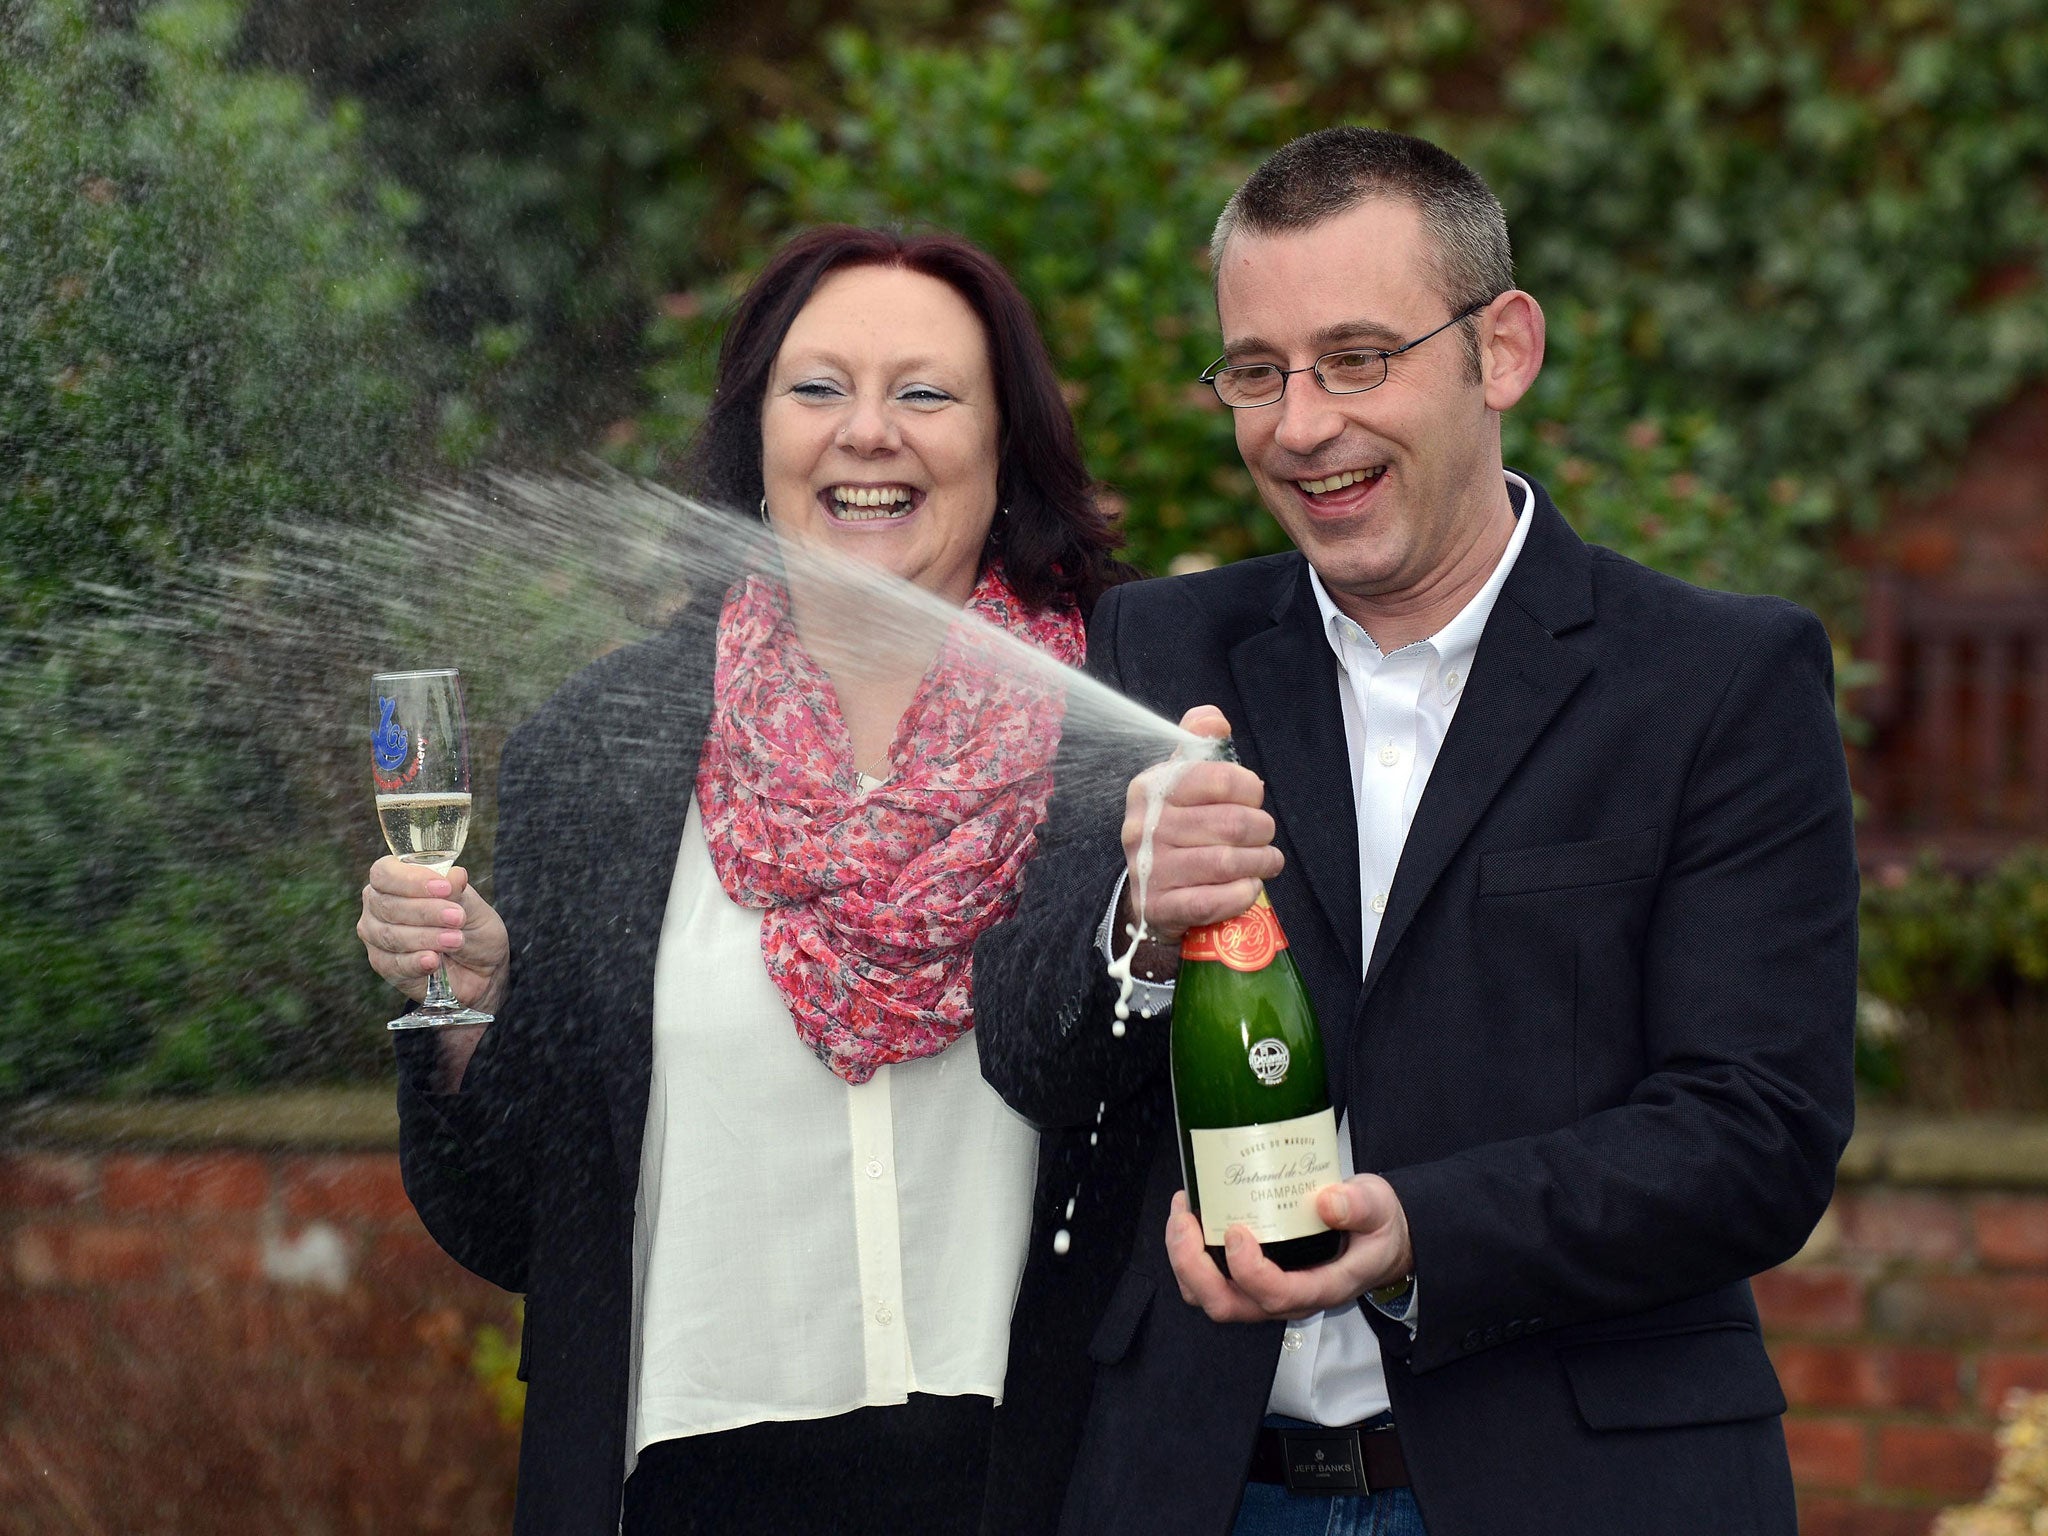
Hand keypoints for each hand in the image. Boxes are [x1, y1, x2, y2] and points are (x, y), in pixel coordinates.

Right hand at [356, 856, 509, 1014]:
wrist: (482, 964)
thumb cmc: (470, 925)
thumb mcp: (470, 903)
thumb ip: (457, 889)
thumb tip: (455, 875)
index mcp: (393, 881)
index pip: (385, 873)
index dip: (412, 880)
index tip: (445, 888)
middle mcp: (378, 907)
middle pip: (388, 906)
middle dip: (426, 911)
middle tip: (458, 917)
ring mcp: (377, 938)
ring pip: (391, 936)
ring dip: (427, 937)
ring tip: (456, 940)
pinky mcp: (385, 967)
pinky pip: (394, 964)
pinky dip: (416, 962)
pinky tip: (433, 960)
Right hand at [1119, 706, 1283, 948]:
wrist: (1149, 896)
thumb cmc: (1175, 831)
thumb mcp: (1179, 783)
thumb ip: (1197, 745)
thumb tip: (1213, 719)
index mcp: (1150, 788)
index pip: (1216, 777)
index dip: (1248, 789)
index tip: (1253, 799)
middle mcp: (1144, 826)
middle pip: (1230, 823)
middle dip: (1262, 829)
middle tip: (1265, 835)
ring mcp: (1150, 869)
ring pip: (1227, 862)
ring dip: (1261, 862)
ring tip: (1267, 861)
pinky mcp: (1161, 906)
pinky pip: (1216, 899)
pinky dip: (1243, 893)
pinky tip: (1248, 886)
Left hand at [1166, 1177, 1412, 1323]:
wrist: (1380, 1241)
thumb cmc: (1376, 1228)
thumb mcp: (1379, 1208)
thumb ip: (1359, 1205)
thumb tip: (1327, 1203)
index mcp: (1322, 1286)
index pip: (1277, 1295)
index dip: (1248, 1270)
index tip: (1237, 1231)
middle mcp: (1288, 1298)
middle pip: (1228, 1305)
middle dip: (1194, 1267)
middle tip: (1185, 1220)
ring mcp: (1265, 1292)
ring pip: (1212, 1297)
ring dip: (1184, 1262)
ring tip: (1181, 1215)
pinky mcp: (1252, 1279)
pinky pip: (1210, 1281)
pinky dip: (1190, 1254)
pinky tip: (1190, 1215)